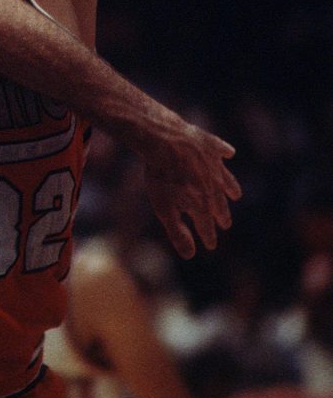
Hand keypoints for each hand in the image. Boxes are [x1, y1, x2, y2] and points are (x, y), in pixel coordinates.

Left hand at [132, 120, 240, 258]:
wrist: (165, 141)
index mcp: (202, 203)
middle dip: (222, 216)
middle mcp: (213, 186)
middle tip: (225, 224)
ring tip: (235, 195)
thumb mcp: (164, 208)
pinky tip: (228, 153)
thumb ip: (178, 232)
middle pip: (219, 205)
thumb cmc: (161, 176)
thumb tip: (190, 256)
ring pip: (225, 180)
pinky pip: (220, 150)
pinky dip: (224, 153)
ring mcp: (214, 165)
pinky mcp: (210, 145)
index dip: (208, 237)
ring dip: (230, 188)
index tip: (210, 246)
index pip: (206, 226)